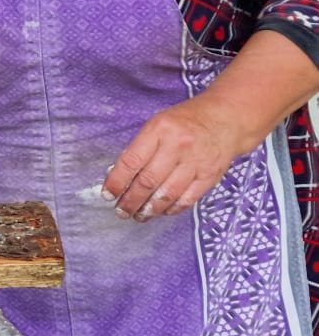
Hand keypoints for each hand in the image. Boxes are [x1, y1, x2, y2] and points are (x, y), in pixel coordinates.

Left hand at [101, 96, 243, 221]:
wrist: (227, 119)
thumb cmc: (186, 121)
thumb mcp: (158, 124)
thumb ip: (141, 148)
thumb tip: (120, 176)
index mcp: (159, 130)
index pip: (131, 161)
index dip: (116, 182)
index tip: (107, 195)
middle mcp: (178, 146)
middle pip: (148, 181)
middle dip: (130, 201)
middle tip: (121, 211)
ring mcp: (196, 162)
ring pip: (167, 194)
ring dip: (149, 210)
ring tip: (138, 216)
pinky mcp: (210, 176)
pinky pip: (187, 199)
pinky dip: (171, 209)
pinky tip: (161, 212)